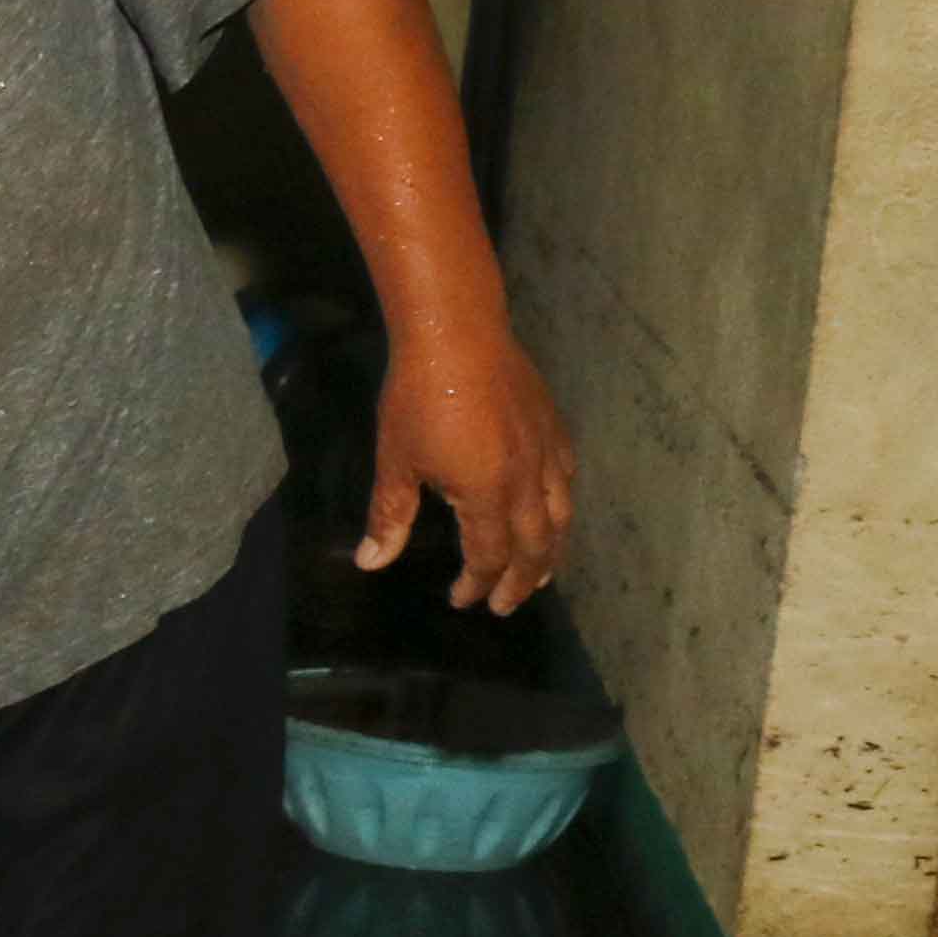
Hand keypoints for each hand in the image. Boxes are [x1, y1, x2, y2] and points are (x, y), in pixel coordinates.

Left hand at [366, 331, 576, 611]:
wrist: (457, 332)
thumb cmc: (419, 397)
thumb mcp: (396, 460)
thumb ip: (389, 515)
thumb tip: (370, 562)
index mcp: (489, 494)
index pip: (489, 556)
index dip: (477, 583)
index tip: (463, 599)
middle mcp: (528, 480)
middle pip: (535, 546)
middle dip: (521, 580)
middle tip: (507, 604)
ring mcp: (547, 452)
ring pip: (561, 516)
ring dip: (551, 551)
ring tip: (540, 573)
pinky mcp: (554, 426)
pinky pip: (567, 479)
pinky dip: (563, 506)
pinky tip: (554, 510)